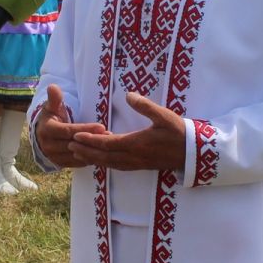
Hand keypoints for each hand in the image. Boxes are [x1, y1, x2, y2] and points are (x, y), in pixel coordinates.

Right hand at [35, 84, 107, 168]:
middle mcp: (49, 146)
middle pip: (74, 144)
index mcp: (47, 131)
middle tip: (110, 135)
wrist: (41, 135)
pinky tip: (101, 153)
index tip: (101, 126)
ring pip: (77, 155)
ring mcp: (54, 157)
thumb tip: (53, 86)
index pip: (68, 131)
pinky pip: (77, 163)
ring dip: (93, 151)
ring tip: (109, 144)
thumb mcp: (51, 107)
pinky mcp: (60, 164)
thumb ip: (54, 98)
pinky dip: (89, 158)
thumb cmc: (51, 117)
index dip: (85, 129)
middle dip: (92, 140)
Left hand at [67, 92, 187, 171]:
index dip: (90, 140)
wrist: (193, 153)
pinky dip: (104, 163)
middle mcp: (134, 157)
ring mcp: (136, 164)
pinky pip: (117, 167)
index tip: (76, 135)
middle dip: (86, 151)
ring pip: (109, 164)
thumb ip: (145, 106)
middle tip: (69, 145)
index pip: (107, 143)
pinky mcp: (140, 166)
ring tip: (78, 153)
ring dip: (93, 158)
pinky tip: (99, 160)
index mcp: (137, 144)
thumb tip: (129, 95)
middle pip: (104, 156)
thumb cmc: (179, 132)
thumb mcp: (164, 116)